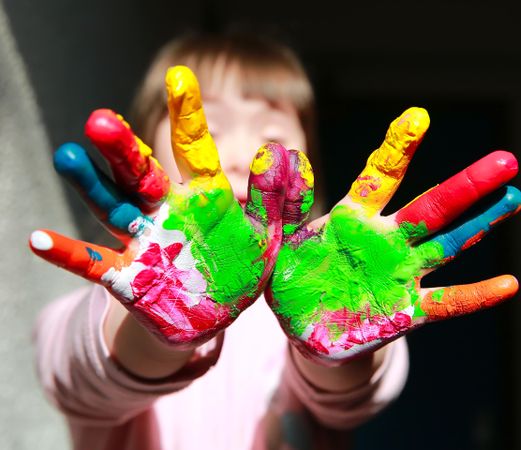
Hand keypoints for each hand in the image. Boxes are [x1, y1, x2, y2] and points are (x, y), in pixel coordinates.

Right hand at [30, 66, 288, 347]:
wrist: (213, 314)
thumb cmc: (240, 268)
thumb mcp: (267, 234)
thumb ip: (277, 198)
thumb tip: (281, 151)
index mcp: (205, 198)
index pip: (194, 150)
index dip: (188, 116)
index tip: (179, 78)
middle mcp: (168, 212)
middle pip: (142, 174)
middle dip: (124, 150)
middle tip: (100, 120)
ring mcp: (145, 242)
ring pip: (114, 207)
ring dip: (91, 185)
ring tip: (69, 157)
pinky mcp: (130, 278)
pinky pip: (95, 265)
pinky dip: (70, 254)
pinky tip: (39, 239)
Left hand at [266, 107, 520, 365]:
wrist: (303, 327)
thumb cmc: (293, 277)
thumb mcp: (279, 239)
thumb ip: (282, 203)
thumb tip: (278, 153)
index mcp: (354, 219)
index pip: (381, 176)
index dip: (398, 148)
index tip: (418, 116)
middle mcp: (385, 241)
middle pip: (430, 207)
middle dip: (465, 185)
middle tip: (504, 160)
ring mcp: (400, 274)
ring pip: (447, 244)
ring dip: (480, 225)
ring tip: (513, 198)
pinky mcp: (405, 311)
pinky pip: (446, 303)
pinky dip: (475, 296)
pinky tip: (508, 284)